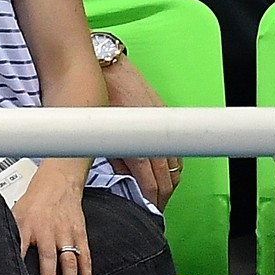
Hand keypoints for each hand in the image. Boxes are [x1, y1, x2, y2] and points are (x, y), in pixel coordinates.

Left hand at [13, 160, 90, 274]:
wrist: (58, 184)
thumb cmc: (33, 204)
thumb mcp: (15, 215)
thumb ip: (9, 234)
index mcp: (27, 226)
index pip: (20, 247)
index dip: (19, 263)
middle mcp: (47, 231)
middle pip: (48, 256)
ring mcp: (65, 234)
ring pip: (69, 260)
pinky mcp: (80, 236)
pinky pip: (85, 258)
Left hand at [102, 58, 181, 208]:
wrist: (106, 65)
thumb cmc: (99, 94)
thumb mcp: (100, 129)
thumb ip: (113, 154)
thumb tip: (121, 173)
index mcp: (139, 145)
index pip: (153, 182)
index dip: (152, 199)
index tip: (149, 208)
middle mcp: (155, 136)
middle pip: (168, 177)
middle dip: (163, 195)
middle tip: (156, 206)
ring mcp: (163, 126)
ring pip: (175, 164)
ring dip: (170, 180)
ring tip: (162, 192)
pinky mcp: (164, 115)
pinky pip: (175, 147)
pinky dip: (174, 163)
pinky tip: (168, 168)